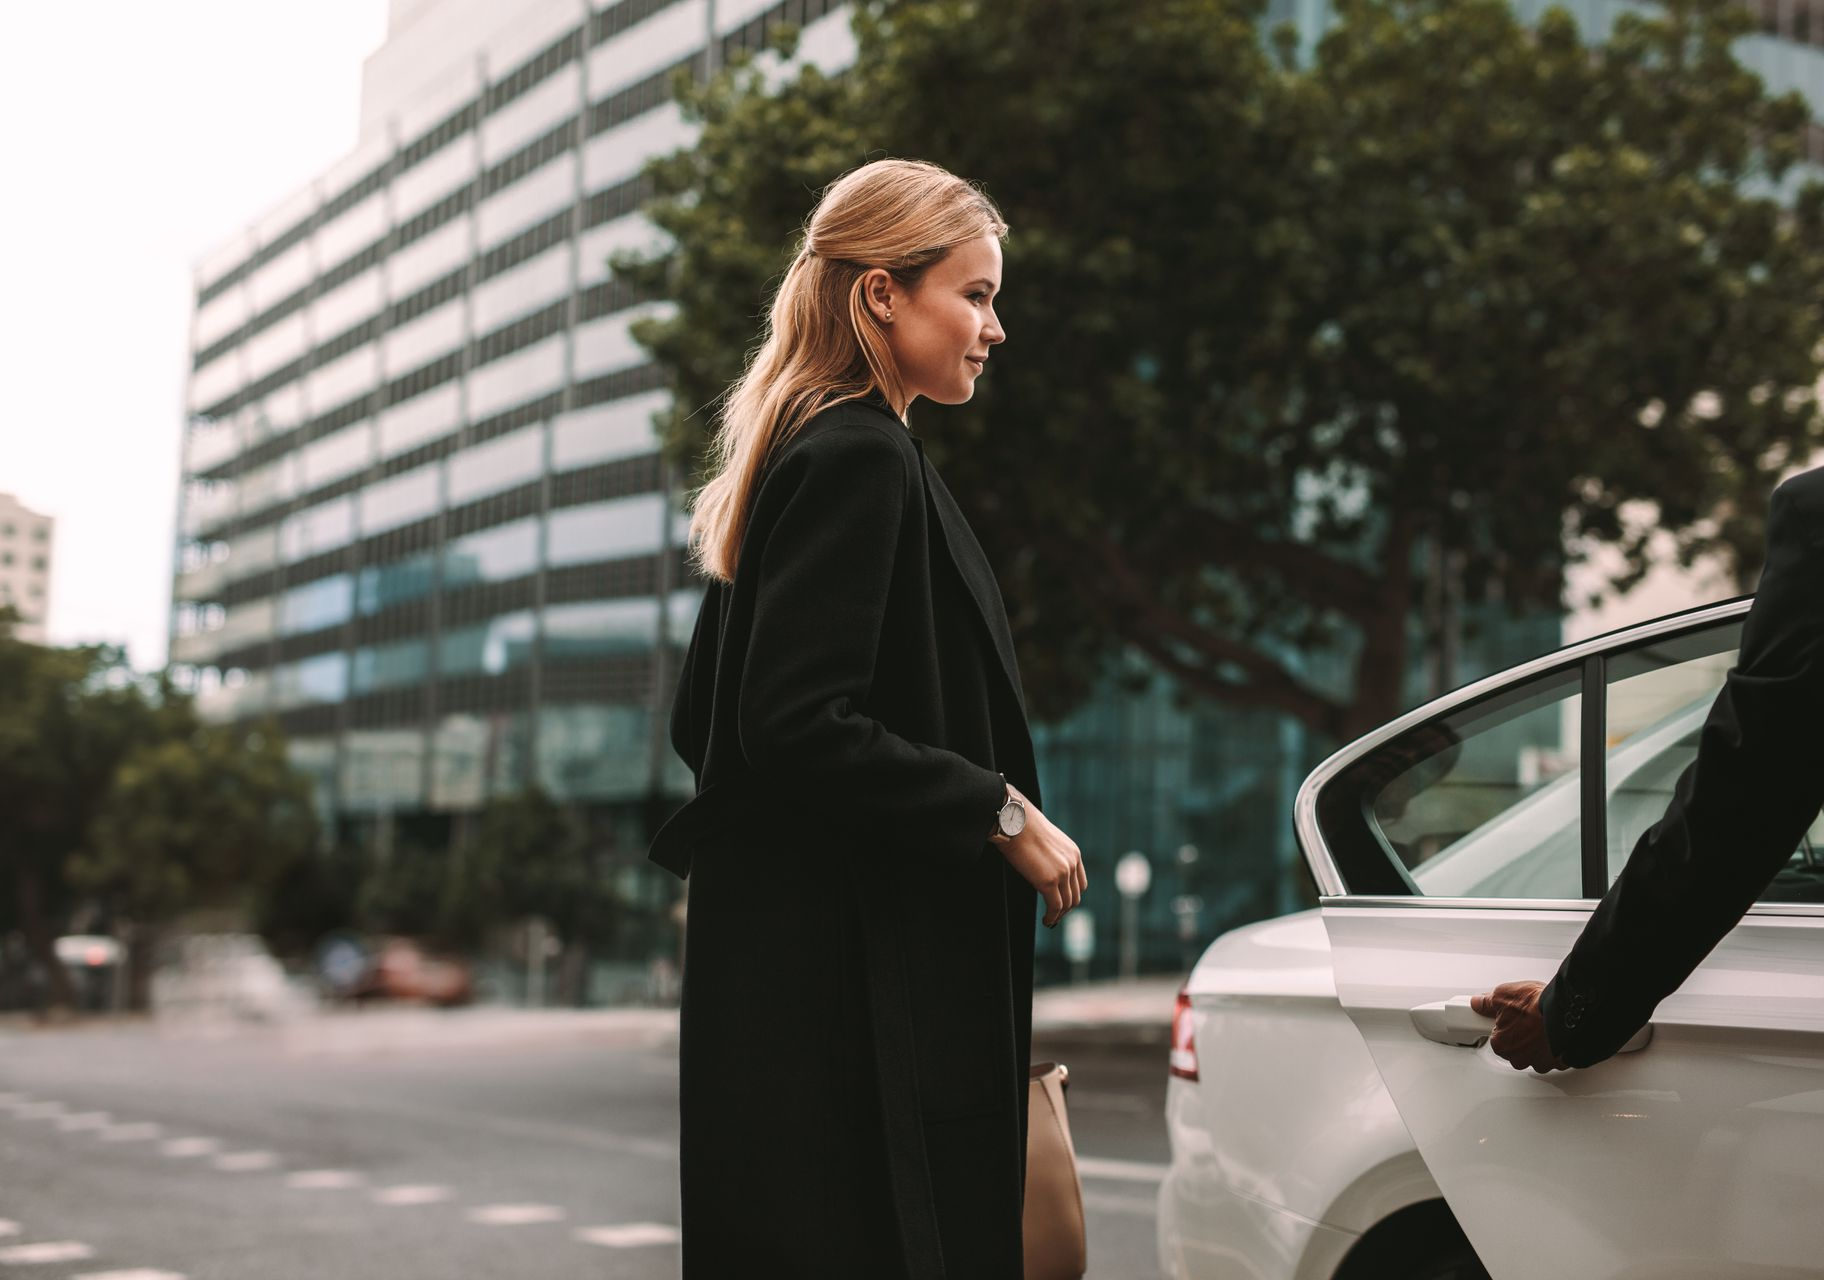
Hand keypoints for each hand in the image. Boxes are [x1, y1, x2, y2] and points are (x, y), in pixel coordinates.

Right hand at [997, 785, 1085, 927]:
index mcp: (1073, 853)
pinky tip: (1046, 920)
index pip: (1080, 883)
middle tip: (1054, 916)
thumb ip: (1051, 856)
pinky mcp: (1049, 881)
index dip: (1072, 896)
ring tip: (1049, 921)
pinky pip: (1055, 906)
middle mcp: (1072, 863)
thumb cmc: (1022, 828)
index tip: (1061, 904)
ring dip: (1058, 916)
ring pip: (1067, 904)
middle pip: (1076, 895)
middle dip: (1066, 909)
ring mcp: (1063, 872)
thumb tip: (1042, 869)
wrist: (1014, 821)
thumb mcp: (1044, 840)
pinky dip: (1052, 917)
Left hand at [1471, 981, 1568, 1073]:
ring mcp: (1540, 1063)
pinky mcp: (1559, 1063)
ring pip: (1535, 1054)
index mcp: (1501, 1044)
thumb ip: (1487, 1002)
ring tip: (1542, 1024)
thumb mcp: (1502, 995)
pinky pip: (1553, 1057)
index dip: (1505, 1024)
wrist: (1566, 1011)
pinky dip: (1554, 1046)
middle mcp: (1519, 1058)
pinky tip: (1554, 1033)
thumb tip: (1479, 1003)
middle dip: (1521, 1035)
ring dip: (1537, 1042)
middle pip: (1516, 1048)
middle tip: (1528, 1018)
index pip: (1497, 1037)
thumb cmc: (1536, 1006)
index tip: (1511, 1017)